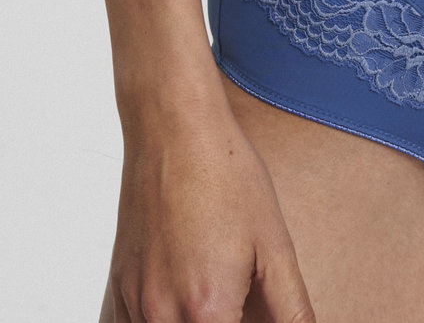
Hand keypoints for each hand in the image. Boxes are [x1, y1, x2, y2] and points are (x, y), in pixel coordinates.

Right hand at [100, 77, 315, 321]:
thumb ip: (291, 308)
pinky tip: (189, 299)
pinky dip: (163, 322)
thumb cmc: (227, 179)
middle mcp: (161, 315)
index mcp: (207, 310)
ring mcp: (133, 303)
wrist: (174, 132)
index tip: (258, 314)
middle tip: (247, 299)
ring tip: (224, 295)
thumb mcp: (275, 246)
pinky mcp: (118, 287)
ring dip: (197, 322)